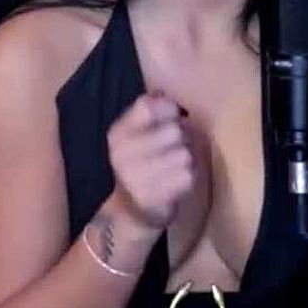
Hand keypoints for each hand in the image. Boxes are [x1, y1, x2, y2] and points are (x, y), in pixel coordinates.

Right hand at [106, 91, 194, 230]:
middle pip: (174, 130)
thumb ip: (148, 111)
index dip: (168, 110)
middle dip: (183, 137)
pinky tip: (178, 180)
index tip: (172, 118)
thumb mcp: (134, 135)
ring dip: (188, 159)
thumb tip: (165, 96)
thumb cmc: (140, 165)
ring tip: (177, 165)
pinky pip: (188, 176)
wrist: (130, 212)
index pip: (148, 107)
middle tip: (178, 146)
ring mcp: (137, 177)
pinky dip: (189, 177)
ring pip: (185, 153)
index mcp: (118, 134)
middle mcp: (122, 154)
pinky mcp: (154, 197)